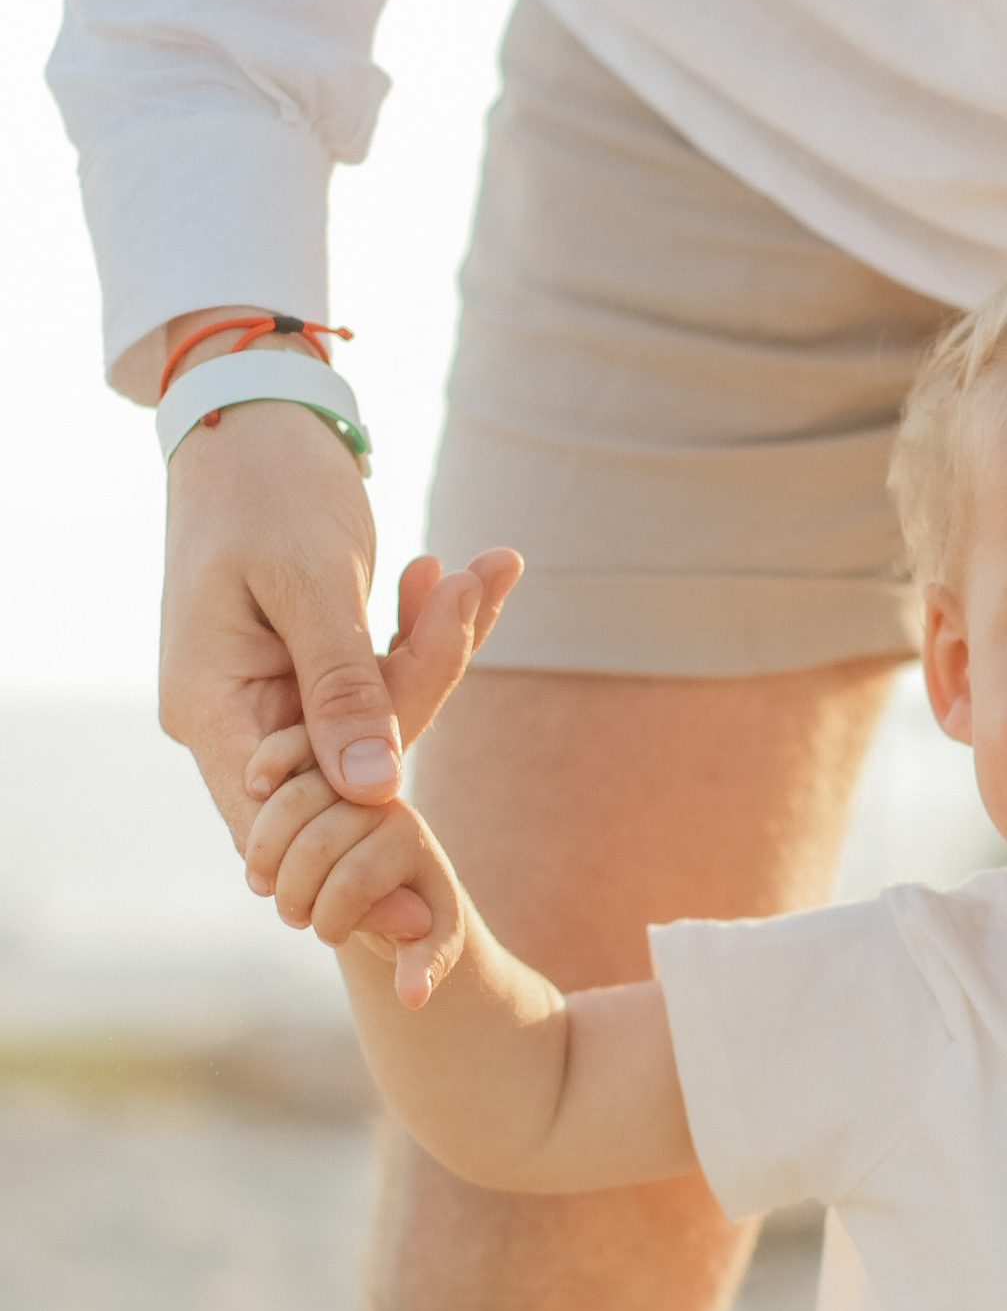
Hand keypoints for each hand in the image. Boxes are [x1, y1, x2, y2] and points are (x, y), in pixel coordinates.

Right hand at [157, 302, 516, 911]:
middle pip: (349, 764)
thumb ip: (344, 687)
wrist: (243, 419)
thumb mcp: (309, 585)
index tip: (428, 891)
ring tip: (490, 563)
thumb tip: (375, 793)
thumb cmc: (262, 487)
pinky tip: (485, 569)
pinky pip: (388, 674)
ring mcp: (278, 691)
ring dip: (442, 643)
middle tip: (477, 591)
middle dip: (426, 684)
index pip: (280, 816)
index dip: (351, 853)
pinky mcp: (316, 665)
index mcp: (213, 707)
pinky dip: (434, 629)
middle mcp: (239, 713)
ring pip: (382, 714)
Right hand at [242, 777, 465, 1008]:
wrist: (394, 876)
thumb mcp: (430, 942)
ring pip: (285, 806)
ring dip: (264, 860)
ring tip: (267, 892)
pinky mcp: (309, 768)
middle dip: (294, 895)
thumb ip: (424, 964)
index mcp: (409, 837)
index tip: (332, 939)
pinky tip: (255, 860)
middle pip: (316, 843)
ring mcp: (342, 778)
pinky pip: (267, 776)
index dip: (330, 922)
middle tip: (295, 920)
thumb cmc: (414, 914)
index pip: (353, 880)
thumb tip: (412, 996)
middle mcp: (380, 799)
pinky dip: (253, 818)